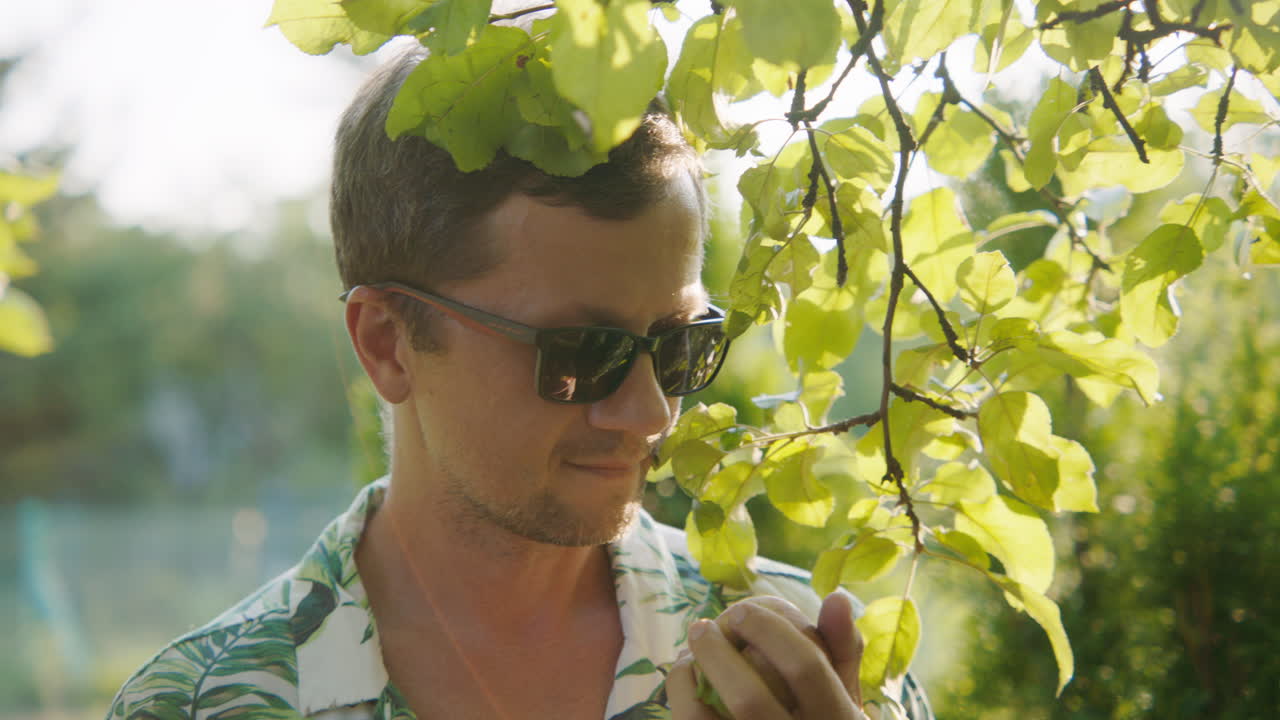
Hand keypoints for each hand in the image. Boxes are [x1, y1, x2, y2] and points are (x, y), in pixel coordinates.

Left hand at [666, 592, 868, 718]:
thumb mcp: (846, 696)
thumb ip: (843, 649)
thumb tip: (836, 596)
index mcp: (836, 719)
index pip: (806, 668)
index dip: (769, 631)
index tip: (740, 610)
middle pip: (749, 698)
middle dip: (717, 653)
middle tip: (703, 625)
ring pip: (709, 719)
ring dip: (690, 677)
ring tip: (689, 647)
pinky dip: (680, 692)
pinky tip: (684, 674)